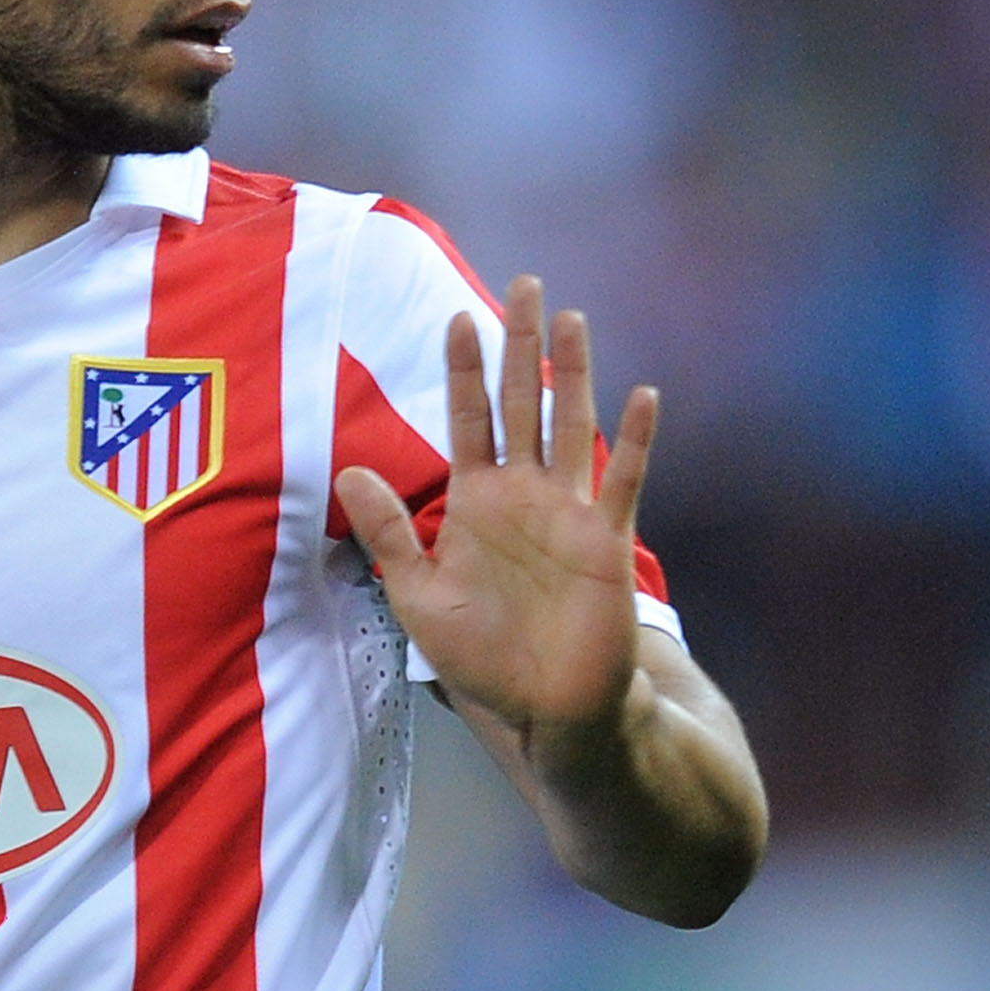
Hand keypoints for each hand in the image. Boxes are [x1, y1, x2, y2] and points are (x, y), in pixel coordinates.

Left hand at [335, 274, 654, 745]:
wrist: (543, 708)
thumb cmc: (483, 656)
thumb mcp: (418, 595)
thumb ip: (389, 532)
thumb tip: (348, 470)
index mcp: (476, 503)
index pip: (468, 420)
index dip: (464, 371)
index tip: (458, 318)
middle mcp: (524, 495)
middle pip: (522, 403)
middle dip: (520, 344)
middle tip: (524, 282)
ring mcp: (569, 512)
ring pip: (570, 425)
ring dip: (574, 371)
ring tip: (571, 315)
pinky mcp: (607, 541)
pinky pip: (622, 481)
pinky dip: (634, 440)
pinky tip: (642, 395)